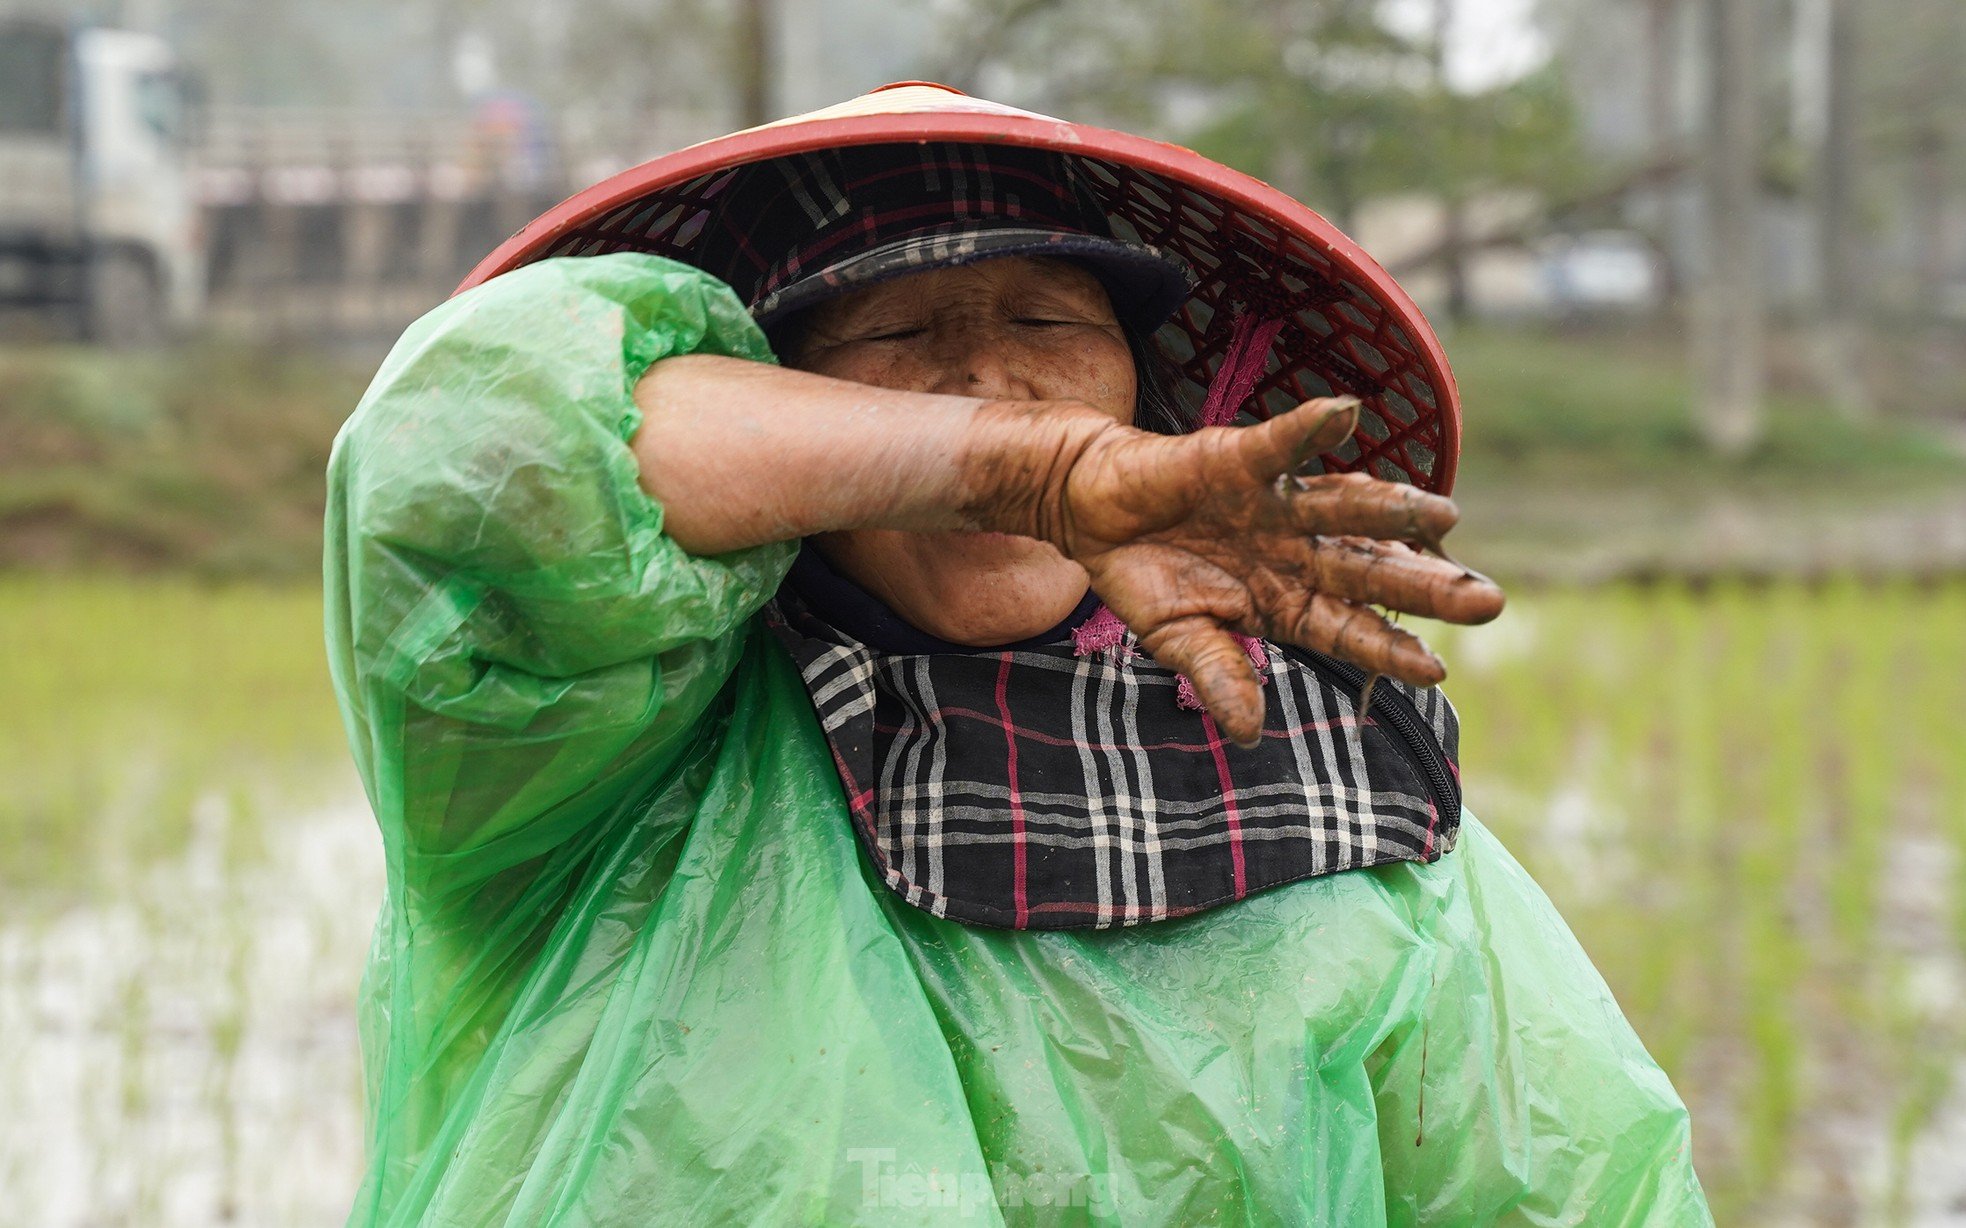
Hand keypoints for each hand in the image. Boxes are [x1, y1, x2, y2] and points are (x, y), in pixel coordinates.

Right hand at [1045, 397, 1504, 746]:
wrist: (1093, 513)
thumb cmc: (1144, 577)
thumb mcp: (1178, 638)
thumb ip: (1218, 675)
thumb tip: (1247, 732)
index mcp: (1289, 602)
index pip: (1353, 630)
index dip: (1392, 650)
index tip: (1437, 672)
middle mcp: (1298, 551)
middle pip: (1371, 572)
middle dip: (1428, 586)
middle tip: (1488, 602)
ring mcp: (1276, 504)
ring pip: (1345, 508)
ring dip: (1393, 512)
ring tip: (1443, 517)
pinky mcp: (1242, 458)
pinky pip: (1282, 444)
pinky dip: (1311, 428)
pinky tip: (1347, 415)